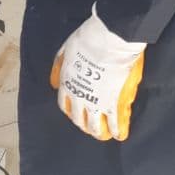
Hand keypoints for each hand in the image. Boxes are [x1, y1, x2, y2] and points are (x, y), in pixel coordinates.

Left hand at [50, 7, 145, 141]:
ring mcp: (96, 102)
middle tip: (90, 127)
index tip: (76, 113)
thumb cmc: (88, 39)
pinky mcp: (113, 103)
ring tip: (104, 135)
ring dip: (99, 132)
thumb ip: (59, 67)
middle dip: (84, 124)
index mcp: (67, 84)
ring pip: (95, 126)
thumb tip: (53, 84)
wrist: (108, 40)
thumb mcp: (65, 50)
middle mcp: (78, 97)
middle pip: (78, 119)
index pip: (65, 106)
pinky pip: (115, 123)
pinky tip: (120, 135)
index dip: (71, 111)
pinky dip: (118, 131)